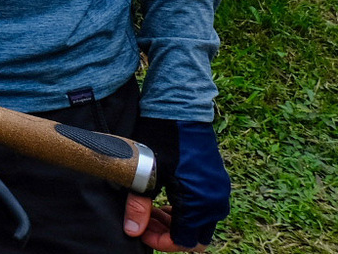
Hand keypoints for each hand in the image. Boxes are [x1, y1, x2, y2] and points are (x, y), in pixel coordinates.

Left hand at [131, 118, 229, 249]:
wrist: (180, 110)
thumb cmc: (162, 139)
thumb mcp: (146, 174)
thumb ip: (138, 205)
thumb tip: (133, 231)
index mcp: (200, 203)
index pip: (184, 242)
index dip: (160, 242)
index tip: (140, 231)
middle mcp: (215, 201)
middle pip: (195, 236)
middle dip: (168, 235)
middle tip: (144, 221)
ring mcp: (218, 191)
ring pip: (200, 224)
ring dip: (176, 223)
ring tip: (150, 210)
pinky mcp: (216, 182)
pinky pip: (204, 208)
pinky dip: (185, 211)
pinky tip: (164, 200)